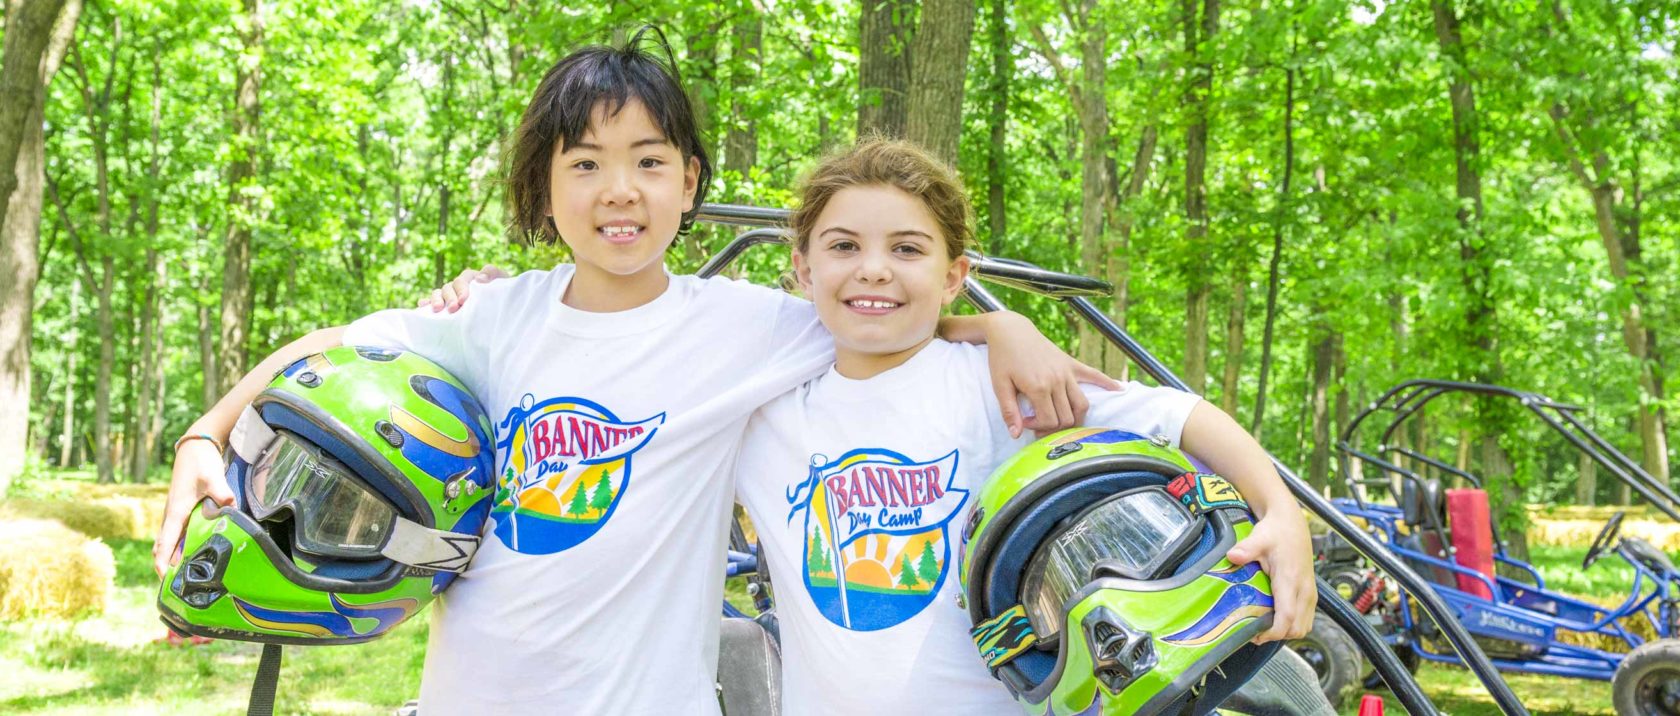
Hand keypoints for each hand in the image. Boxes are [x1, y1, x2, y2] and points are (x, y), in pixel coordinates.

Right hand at [152, 439, 234, 577]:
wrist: (194, 447)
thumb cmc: (201, 462)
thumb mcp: (213, 476)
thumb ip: (221, 493)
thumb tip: (230, 506)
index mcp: (176, 511)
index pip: (165, 543)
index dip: (163, 563)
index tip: (165, 580)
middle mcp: (172, 515)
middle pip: (164, 548)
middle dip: (167, 567)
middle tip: (177, 588)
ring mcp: (175, 513)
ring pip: (170, 542)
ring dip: (173, 559)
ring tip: (184, 578)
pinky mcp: (182, 510)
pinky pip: (176, 534)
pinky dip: (178, 547)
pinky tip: (192, 555)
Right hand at [417, 264, 508, 312]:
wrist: (504, 307)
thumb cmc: (502, 292)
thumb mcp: (502, 280)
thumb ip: (492, 273)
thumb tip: (479, 278)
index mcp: (470, 278)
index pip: (462, 280)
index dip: (462, 289)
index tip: (464, 300)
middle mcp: (458, 286)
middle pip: (449, 287)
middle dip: (450, 298)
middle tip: (453, 308)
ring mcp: (450, 295)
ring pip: (438, 293)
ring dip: (436, 300)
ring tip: (437, 309)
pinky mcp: (445, 306)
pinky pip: (431, 302)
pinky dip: (426, 303)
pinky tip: (422, 306)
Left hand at [984, 312, 1120, 437]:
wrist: (1010, 330)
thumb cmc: (1002, 358)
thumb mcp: (999, 385)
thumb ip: (1009, 411)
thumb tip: (1016, 435)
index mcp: (1039, 387)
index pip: (1049, 421)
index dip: (1037, 428)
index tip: (1025, 422)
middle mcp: (1057, 380)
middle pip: (1067, 418)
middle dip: (1054, 428)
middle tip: (1039, 423)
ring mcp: (1066, 372)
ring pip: (1082, 406)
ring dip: (1075, 419)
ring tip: (1061, 422)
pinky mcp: (1071, 363)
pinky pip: (1093, 375)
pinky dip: (1107, 383)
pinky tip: (1119, 389)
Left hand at [1226, 508, 1315, 642]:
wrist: (1290, 523)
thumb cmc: (1275, 532)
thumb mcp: (1259, 538)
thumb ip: (1246, 549)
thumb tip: (1232, 556)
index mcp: (1291, 580)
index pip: (1287, 617)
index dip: (1272, 632)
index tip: (1255, 635)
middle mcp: (1304, 590)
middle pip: (1296, 629)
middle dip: (1277, 636)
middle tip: (1255, 632)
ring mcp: (1310, 593)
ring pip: (1303, 627)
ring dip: (1286, 632)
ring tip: (1264, 627)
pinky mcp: (1310, 593)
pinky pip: (1306, 619)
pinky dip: (1293, 625)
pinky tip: (1276, 618)